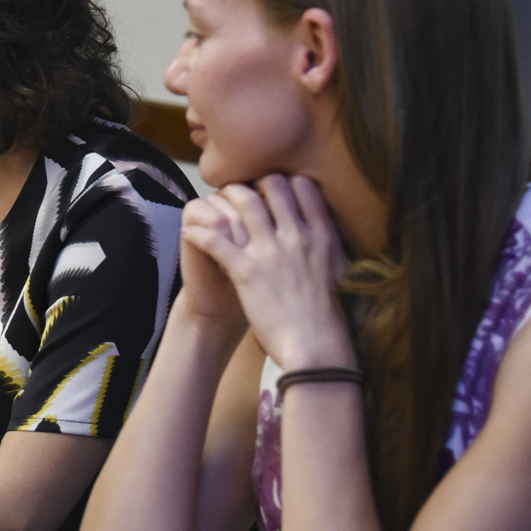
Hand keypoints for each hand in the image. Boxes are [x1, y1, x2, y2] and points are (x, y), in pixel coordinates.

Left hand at [181, 175, 355, 370]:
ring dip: (226, 198)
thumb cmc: (332, 316)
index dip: (284, 181)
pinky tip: (188, 232)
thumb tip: (326, 228)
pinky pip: (217, 241)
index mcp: (322, 235)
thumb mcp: (341, 271)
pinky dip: (199, 233)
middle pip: (271, 186)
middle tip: (239, 192)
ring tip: (215, 202)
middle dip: (253, 182)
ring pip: (244, 203)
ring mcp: (271, 253)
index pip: (303, 186)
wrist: (319, 349)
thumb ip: (331, 245)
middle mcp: (297, 237)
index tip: (271, 189)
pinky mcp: (247, 273)